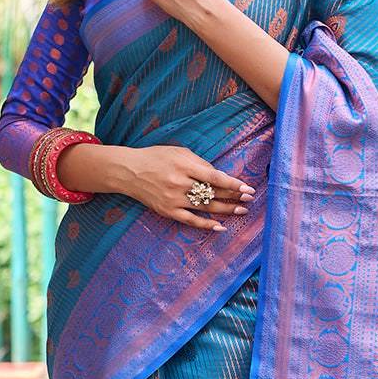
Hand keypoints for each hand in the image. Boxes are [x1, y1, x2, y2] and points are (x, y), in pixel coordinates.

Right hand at [117, 144, 254, 233]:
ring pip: (205, 207)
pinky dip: (206, 224)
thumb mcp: (178, 152)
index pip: (215, 176)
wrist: (128, 171)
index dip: (233, 184)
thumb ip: (200, 163)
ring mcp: (173, 199)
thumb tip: (219, 175)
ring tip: (241, 211)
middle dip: (233, 196)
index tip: (248, 188)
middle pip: (212, 193)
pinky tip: (220, 226)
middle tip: (249, 199)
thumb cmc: (155, 158)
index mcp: (183, 165)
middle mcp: (179, 183)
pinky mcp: (167, 211)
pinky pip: (190, 220)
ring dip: (225, 210)